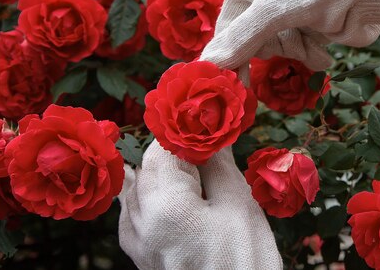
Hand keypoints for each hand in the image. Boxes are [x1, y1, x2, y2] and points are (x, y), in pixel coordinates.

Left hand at [118, 141, 282, 269]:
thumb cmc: (245, 262)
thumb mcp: (239, 205)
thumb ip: (218, 163)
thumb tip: (210, 134)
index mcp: (164, 204)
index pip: (162, 148)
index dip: (183, 132)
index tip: (204, 124)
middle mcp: (140, 221)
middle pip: (146, 166)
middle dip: (172, 152)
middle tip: (202, 144)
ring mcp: (137, 242)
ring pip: (137, 188)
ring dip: (160, 172)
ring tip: (192, 167)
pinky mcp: (141, 256)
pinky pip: (133, 213)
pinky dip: (148, 196)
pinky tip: (168, 193)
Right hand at [200, 0, 379, 74]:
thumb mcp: (274, 9)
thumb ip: (241, 38)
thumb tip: (209, 65)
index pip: (228, 25)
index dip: (228, 53)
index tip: (225, 82)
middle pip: (253, 41)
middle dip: (271, 50)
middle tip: (277, 57)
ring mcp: (294, 12)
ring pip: (279, 50)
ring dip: (296, 51)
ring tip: (313, 40)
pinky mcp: (315, 28)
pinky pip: (301, 53)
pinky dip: (312, 54)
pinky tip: (326, 48)